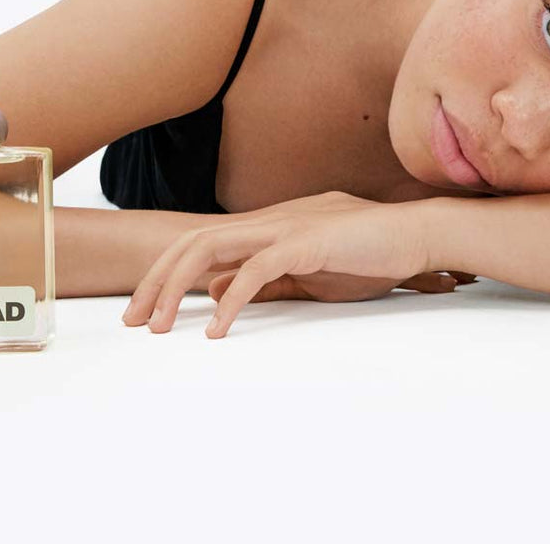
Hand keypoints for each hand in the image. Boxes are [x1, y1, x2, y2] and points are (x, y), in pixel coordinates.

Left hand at [121, 190, 466, 336]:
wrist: (415, 235)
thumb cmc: (368, 253)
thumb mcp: (307, 271)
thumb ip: (265, 278)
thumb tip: (221, 291)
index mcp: (267, 226)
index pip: (203, 242)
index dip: (167, 273)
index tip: (146, 310)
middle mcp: (268, 220)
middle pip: (193, 241)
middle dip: (156, 279)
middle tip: (134, 321)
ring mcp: (285, 227)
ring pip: (211, 246)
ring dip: (178, 286)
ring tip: (161, 326)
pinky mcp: (306, 242)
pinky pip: (258, 269)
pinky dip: (232, 298)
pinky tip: (219, 328)